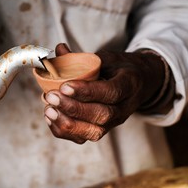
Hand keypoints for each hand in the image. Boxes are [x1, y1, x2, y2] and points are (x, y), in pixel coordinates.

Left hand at [43, 44, 165, 143]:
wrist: (139, 83)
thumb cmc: (120, 68)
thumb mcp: (107, 58)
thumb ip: (83, 57)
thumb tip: (59, 49)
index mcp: (129, 84)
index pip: (110, 92)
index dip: (87, 91)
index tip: (64, 85)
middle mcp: (124, 108)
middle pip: (102, 115)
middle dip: (73, 108)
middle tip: (51, 96)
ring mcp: (114, 122)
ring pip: (93, 132)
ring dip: (67, 123)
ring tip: (48, 109)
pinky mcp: (102, 130)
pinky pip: (83, 138)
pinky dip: (64, 131)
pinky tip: (50, 117)